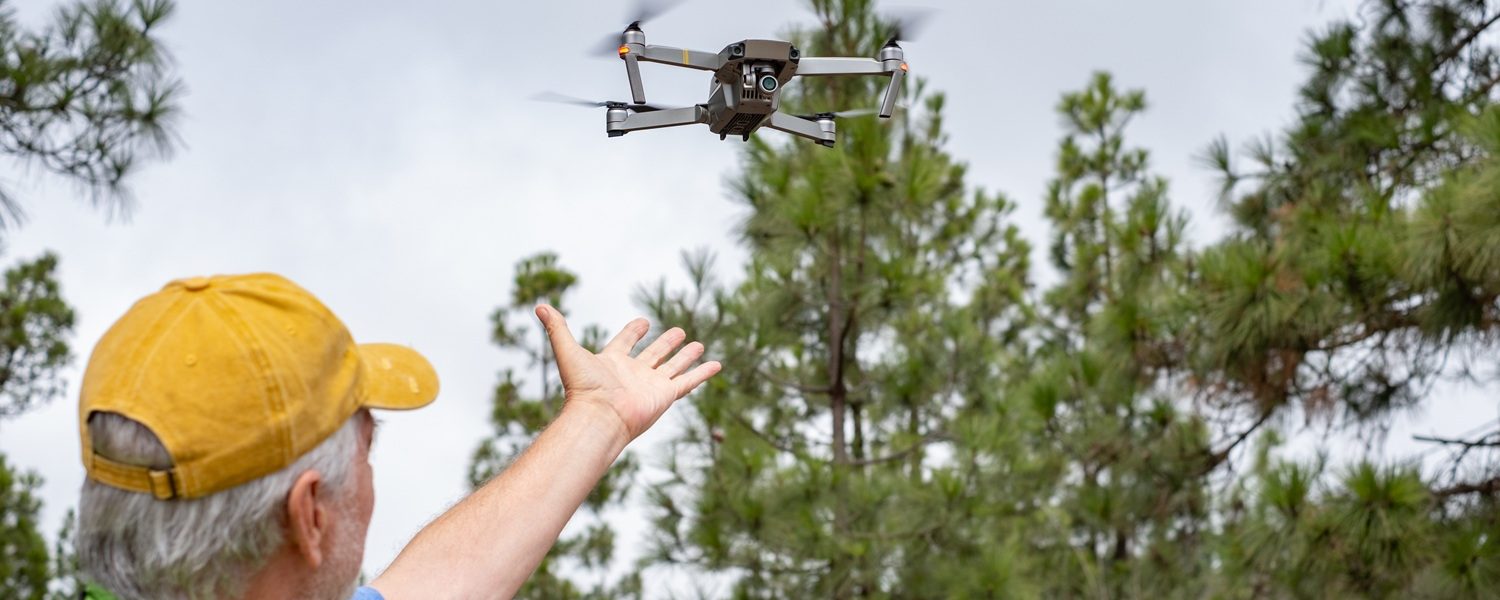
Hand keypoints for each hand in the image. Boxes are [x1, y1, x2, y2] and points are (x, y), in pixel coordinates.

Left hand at [535, 304, 720, 440]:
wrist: (598, 418)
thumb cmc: (582, 388)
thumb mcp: (568, 351)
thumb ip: (556, 328)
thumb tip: (539, 305)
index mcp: (612, 362)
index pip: (625, 342)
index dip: (633, 332)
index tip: (643, 321)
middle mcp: (633, 374)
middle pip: (654, 354)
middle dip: (666, 343)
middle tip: (678, 331)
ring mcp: (651, 385)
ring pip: (673, 366)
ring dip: (686, 356)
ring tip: (699, 344)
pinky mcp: (666, 395)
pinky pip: (688, 381)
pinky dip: (703, 373)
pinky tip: (716, 364)